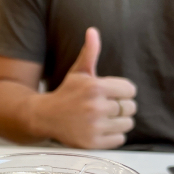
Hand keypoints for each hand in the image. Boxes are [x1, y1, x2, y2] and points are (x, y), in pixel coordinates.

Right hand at [35, 28, 137, 148]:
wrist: (42, 116)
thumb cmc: (66, 93)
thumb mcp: (78, 72)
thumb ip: (90, 52)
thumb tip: (92, 31)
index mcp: (95, 87)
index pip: (130, 90)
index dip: (121, 92)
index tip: (108, 94)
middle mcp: (95, 107)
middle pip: (131, 108)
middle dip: (120, 107)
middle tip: (104, 107)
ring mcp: (94, 126)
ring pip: (127, 124)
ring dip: (118, 122)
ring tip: (102, 119)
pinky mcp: (92, 143)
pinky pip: (120, 139)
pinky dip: (113, 136)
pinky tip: (98, 129)